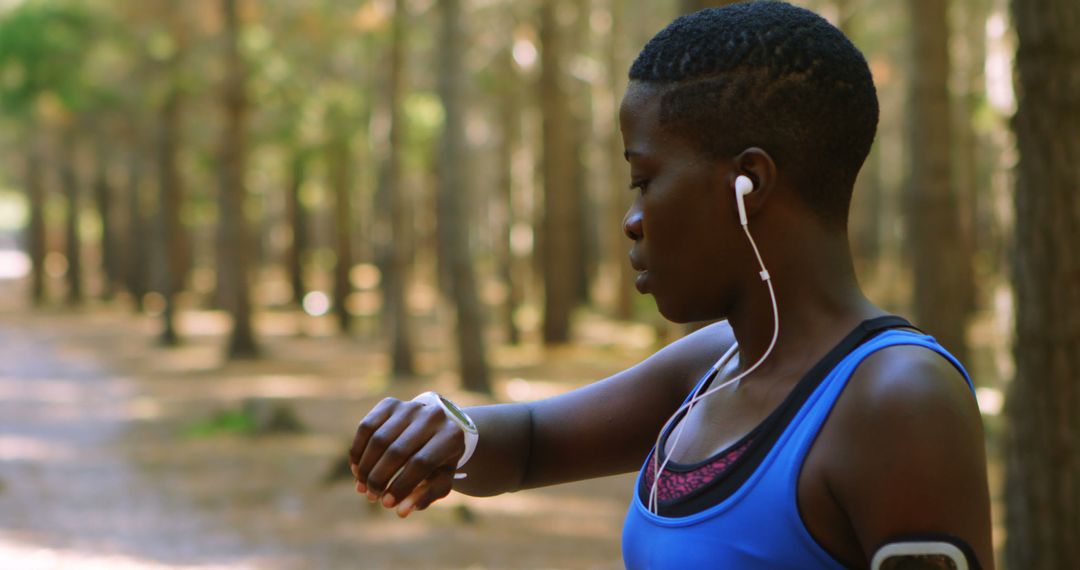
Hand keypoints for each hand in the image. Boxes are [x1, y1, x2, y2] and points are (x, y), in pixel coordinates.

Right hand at [349, 397, 465, 516]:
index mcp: (450, 435)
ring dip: (366, 467)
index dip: (401, 486)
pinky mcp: (390, 403)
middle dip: (380, 478)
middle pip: (397, 451)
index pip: (421, 463)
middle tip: (372, 496)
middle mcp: (432, 416)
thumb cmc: (441, 461)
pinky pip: (366, 427)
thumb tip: (401, 511)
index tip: (387, 504)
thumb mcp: (441, 480)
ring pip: (378, 439)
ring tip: (363, 487)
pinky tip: (357, 469)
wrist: (440, 427)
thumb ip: (425, 496)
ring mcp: (410, 406)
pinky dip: (358, 450)